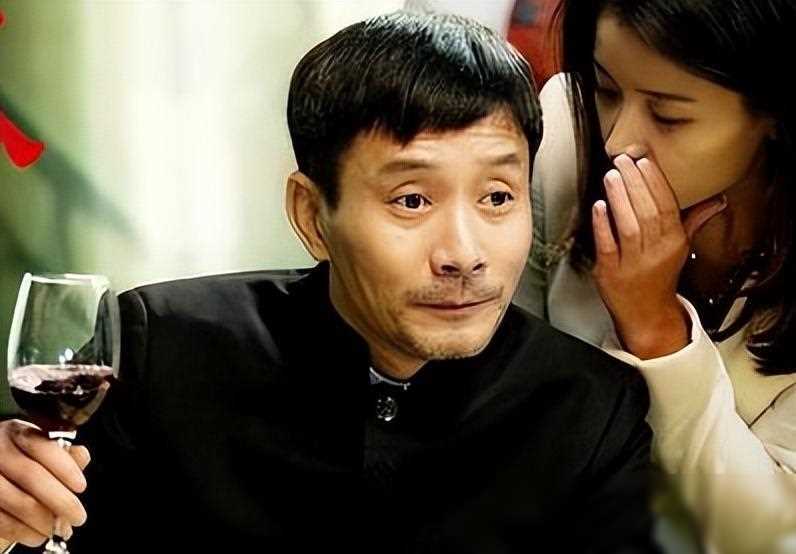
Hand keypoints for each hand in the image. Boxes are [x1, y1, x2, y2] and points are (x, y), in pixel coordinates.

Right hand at [0, 420, 89, 546]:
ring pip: (15, 500)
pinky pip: (0, 519)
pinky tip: (36, 535)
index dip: (65, 468)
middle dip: (60, 500)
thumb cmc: (20, 461)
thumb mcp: (39, 450)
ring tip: (58, 530)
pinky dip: (21, 531)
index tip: (81, 486)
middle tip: (78, 516)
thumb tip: (81, 456)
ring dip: (41, 520)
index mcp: (16, 433)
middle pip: (31, 475)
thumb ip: (62, 454)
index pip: (43, 446)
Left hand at [591, 154, 726, 358]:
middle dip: (635, 183)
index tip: (644, 161)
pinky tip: (599, 206)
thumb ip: (694, 220)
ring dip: (619, 198)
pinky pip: (607, 245)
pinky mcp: (610, 272)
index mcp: (674, 242)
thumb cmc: (660, 276)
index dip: (655, 181)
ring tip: (611, 176)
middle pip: (648, 212)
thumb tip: (717, 200)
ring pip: (628, 226)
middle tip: (623, 161)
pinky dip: (602, 225)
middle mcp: (655, 252)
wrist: (646, 314)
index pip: (667, 206)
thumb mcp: (680, 247)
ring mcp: (632, 263)